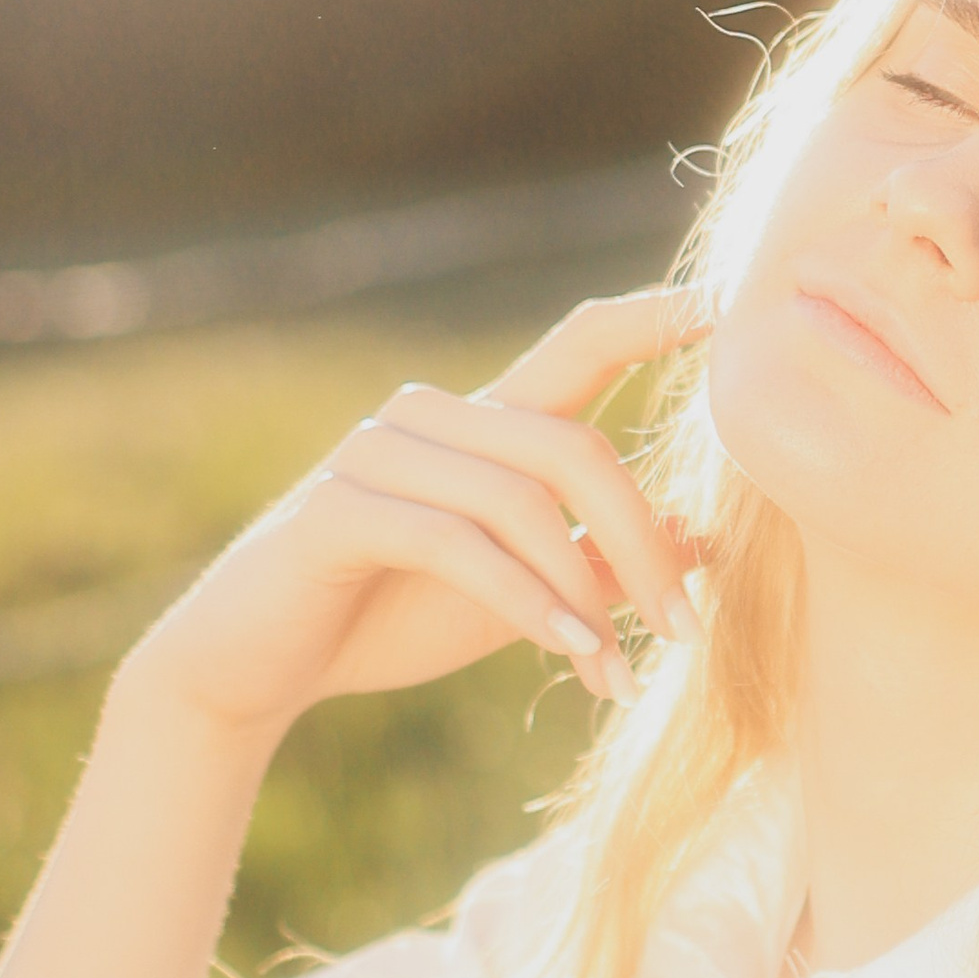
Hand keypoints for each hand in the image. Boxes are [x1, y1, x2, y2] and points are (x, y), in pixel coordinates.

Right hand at [115, 286, 708, 744]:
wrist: (254, 668)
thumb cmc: (389, 619)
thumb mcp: (519, 595)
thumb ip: (594, 557)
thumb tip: (701, 535)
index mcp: (479, 421)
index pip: (576, 344)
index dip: (648, 320)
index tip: (724, 307)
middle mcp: (430, 415)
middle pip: (570, 447)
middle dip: (640, 543)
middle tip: (683, 629)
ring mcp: (377, 453)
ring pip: (521, 499)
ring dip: (587, 593)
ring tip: (618, 671)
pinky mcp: (337, 510)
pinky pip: (457, 545)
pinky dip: (526, 602)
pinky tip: (570, 652)